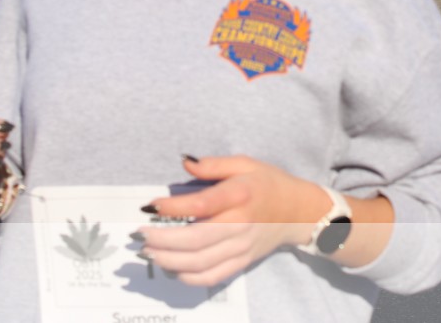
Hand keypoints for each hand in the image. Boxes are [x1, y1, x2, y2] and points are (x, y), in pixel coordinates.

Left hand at [138, 156, 325, 286]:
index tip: (150, 205)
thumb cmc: (269, 183)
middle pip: (197, 239)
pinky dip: (189, 277)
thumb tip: (184, 162)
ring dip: (170, 260)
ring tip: (149, 252)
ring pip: (201, 262)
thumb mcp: (245, 163)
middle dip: (163, 240)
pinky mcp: (243, 261)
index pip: (202, 204)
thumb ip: (213, 164)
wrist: (300, 211)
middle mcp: (242, 223)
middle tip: (140, 236)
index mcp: (241, 194)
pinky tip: (172, 268)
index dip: (173, 207)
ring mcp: (242, 246)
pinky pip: (213, 277)